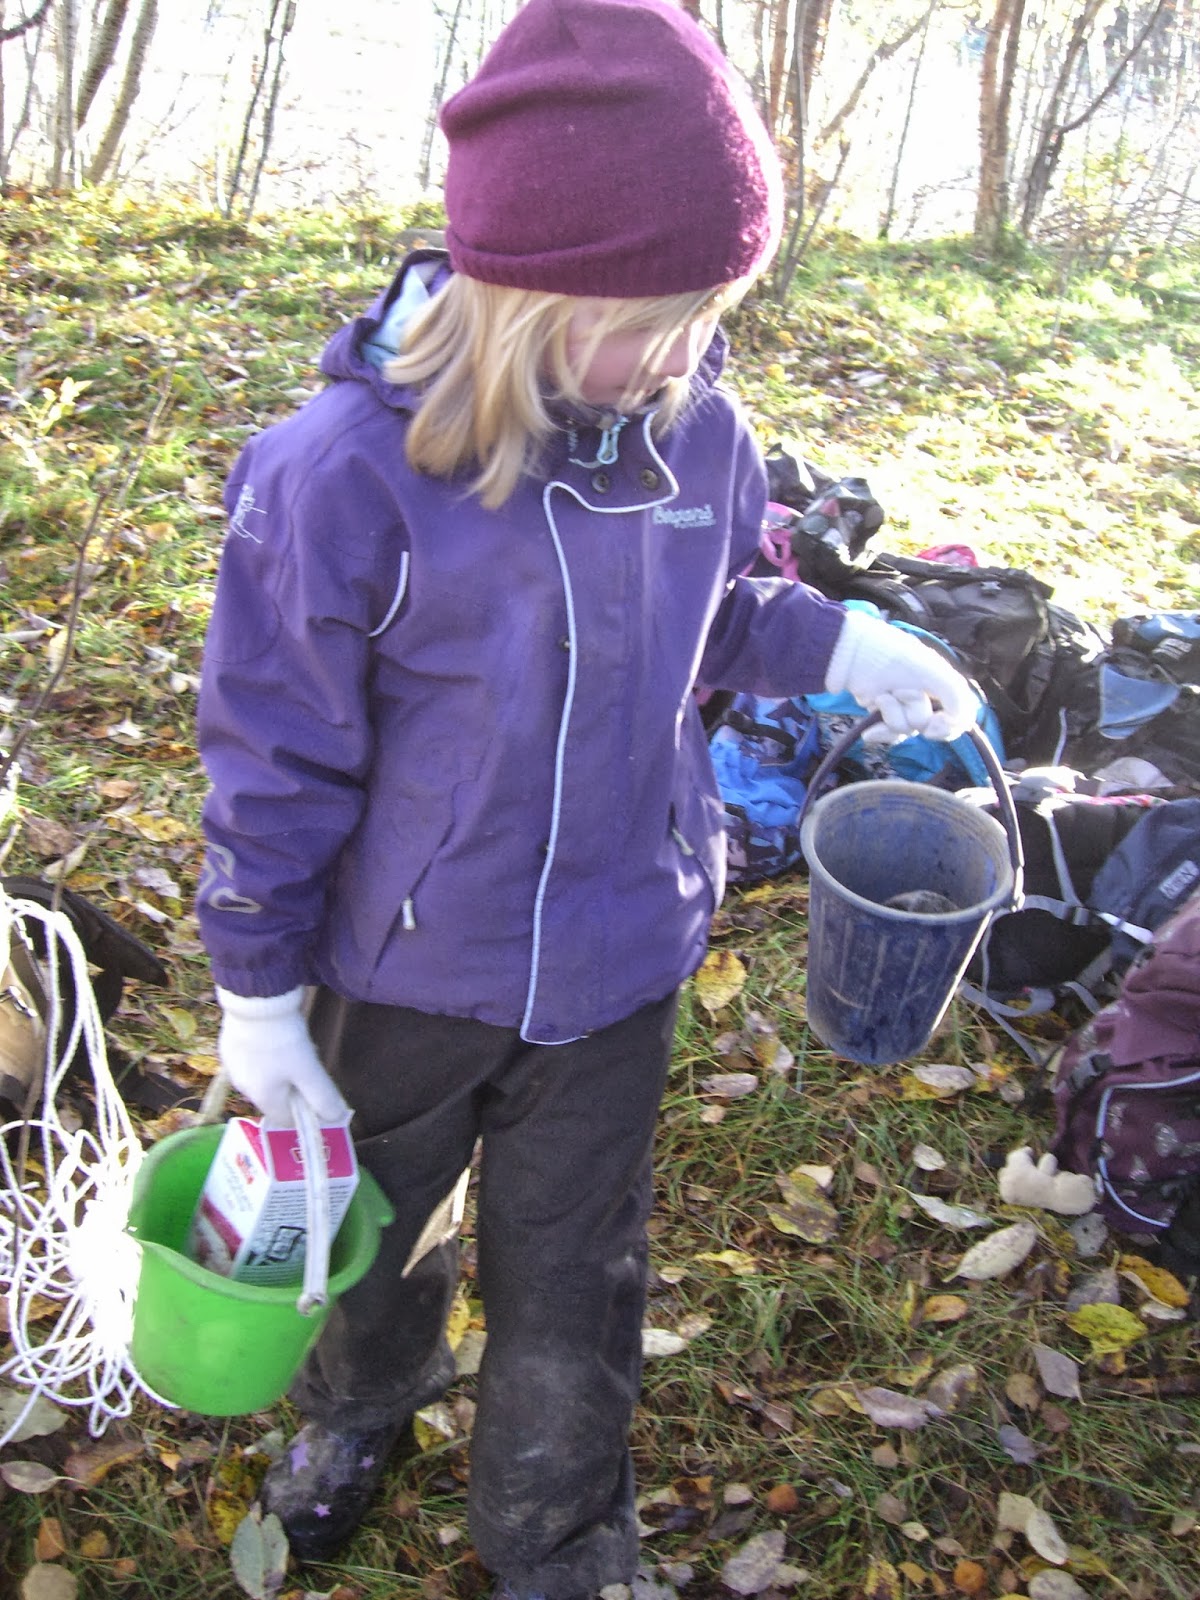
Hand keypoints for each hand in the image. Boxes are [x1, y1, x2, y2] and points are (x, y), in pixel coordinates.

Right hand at [216, 986, 349, 1127]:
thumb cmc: (282, 1040)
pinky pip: (251, 1059)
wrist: (254, 1002)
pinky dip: (265, 1054)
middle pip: (275, 1097)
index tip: (318, 1092)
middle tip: (308, 1064)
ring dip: (280, 1070)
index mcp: (262, 1097)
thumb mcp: (309, 1070)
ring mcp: (233, 1066)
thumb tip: (336, 1117)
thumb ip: (323, 1097)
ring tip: (295, 1047)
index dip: (306, 1112)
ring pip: (262, 1077)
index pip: (286, 1119)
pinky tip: (275, 1036)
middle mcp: (243, 1088)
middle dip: (294, 1087)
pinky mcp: (228, 1046)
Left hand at [823, 609, 979, 742]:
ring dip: (893, 714)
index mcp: (943, 684)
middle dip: (914, 712)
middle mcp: (927, 697)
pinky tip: (868, 732)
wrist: (853, 656)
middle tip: (900, 691)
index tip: (936, 723)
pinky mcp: (884, 716)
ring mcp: (904, 707)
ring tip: (881, 694)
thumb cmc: (895, 656)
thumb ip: (956, 696)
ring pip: (909, 730)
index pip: (961, 717)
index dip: (950, 727)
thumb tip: (962, 725)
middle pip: (931, 727)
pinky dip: (881, 733)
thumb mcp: (933, 672)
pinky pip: (891, 736)